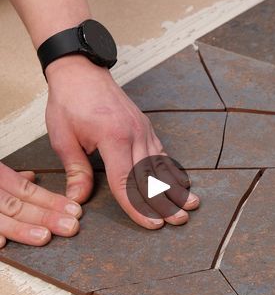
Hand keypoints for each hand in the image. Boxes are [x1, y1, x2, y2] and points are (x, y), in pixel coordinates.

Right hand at [0, 163, 81, 247]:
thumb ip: (12, 176)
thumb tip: (31, 176)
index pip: (27, 190)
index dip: (52, 201)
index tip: (75, 211)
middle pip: (17, 206)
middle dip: (45, 217)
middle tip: (70, 226)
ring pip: (0, 219)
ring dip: (22, 229)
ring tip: (45, 237)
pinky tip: (2, 243)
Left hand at [45, 56, 199, 229]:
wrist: (81, 71)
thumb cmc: (69, 102)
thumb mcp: (63, 137)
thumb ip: (76, 170)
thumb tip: (78, 199)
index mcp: (112, 137)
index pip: (126, 180)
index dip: (138, 206)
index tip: (151, 224)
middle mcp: (134, 134)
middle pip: (151, 176)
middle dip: (166, 202)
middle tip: (180, 220)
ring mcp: (143, 130)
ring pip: (161, 165)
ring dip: (176, 187)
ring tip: (191, 205)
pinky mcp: (145, 127)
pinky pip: (161, 153)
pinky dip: (171, 170)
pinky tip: (182, 181)